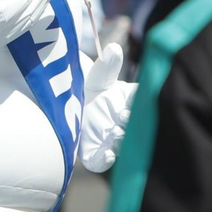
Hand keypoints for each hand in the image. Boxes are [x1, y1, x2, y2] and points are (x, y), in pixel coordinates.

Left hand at [78, 44, 135, 172]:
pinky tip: (106, 154)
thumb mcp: (98, 74)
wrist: (68, 99)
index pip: (142, 109)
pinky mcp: (94, 153)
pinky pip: (100, 162)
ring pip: (121, 146)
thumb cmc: (91, 85)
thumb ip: (107, 65)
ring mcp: (110, 140)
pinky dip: (104, 161)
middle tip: (124, 117)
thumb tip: (114, 49)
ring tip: (116, 133)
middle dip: (131, 126)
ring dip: (121, 141)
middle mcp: (124, 125)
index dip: (140, 108)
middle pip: (134, 131)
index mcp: (131, 105)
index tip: (133, 105)